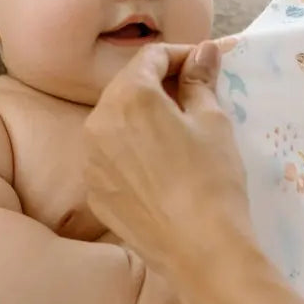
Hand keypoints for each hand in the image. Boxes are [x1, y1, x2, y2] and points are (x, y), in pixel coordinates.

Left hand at [84, 41, 254, 289]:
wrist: (200, 251)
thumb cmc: (213, 180)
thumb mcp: (213, 123)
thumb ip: (200, 82)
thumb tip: (203, 52)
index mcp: (129, 97)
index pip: (150, 58)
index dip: (180, 56)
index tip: (202, 66)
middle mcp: (98, 123)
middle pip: (127, 89)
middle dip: (158, 86)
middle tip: (192, 98)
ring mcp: (90, 161)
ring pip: (114, 124)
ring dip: (141, 120)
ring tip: (175, 135)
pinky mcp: (94, 193)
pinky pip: (110, 159)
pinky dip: (130, 154)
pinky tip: (159, 170)